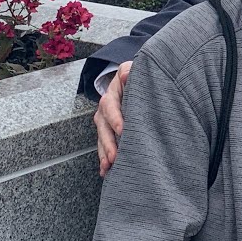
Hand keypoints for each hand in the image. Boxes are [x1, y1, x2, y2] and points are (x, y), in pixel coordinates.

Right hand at [95, 61, 130, 175]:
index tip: (122, 130)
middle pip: (103, 126)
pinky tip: (105, 171)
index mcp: (113, 92)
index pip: (111, 105)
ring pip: (102, 137)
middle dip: (108, 142)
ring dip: (104, 153)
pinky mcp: (108, 130)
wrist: (136, 79)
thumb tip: (126, 74)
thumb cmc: (139, 76)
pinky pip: (104, 145)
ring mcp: (105, 119)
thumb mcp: (136, 69)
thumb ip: (131, 71)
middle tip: (115, 157)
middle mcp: (106, 106)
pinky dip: (104, 158)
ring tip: (108, 166)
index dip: (115, 118)